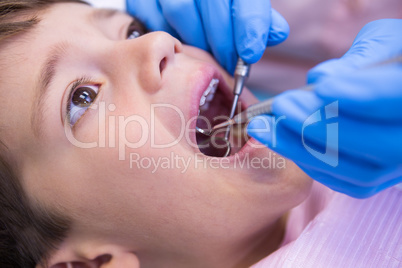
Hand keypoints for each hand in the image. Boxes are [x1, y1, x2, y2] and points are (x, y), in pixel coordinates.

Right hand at [126, 0, 288, 72]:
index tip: (250, 53)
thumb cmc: (214, 5)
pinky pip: (153, 18)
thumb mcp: (237, 4)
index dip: (249, 23)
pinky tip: (179, 44)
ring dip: (196, 39)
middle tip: (228, 64)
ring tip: (205, 52)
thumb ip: (255, 16)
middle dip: (222, 40)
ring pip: (180, 9)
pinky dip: (168, 36)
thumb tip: (278, 33)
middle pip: (211, 2)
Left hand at [247, 19, 401, 197]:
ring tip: (264, 126)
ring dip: (303, 148)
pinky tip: (281, 140)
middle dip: (322, 125)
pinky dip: (308, 161)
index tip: (322, 88)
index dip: (360, 96)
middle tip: (281, 105)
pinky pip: (342, 180)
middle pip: (378, 144)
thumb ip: (357, 60)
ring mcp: (398, 165)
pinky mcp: (374, 179)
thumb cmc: (386, 60)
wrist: (391, 88)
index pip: (398, 97)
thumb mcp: (381, 44)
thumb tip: (320, 79)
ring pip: (356, 170)